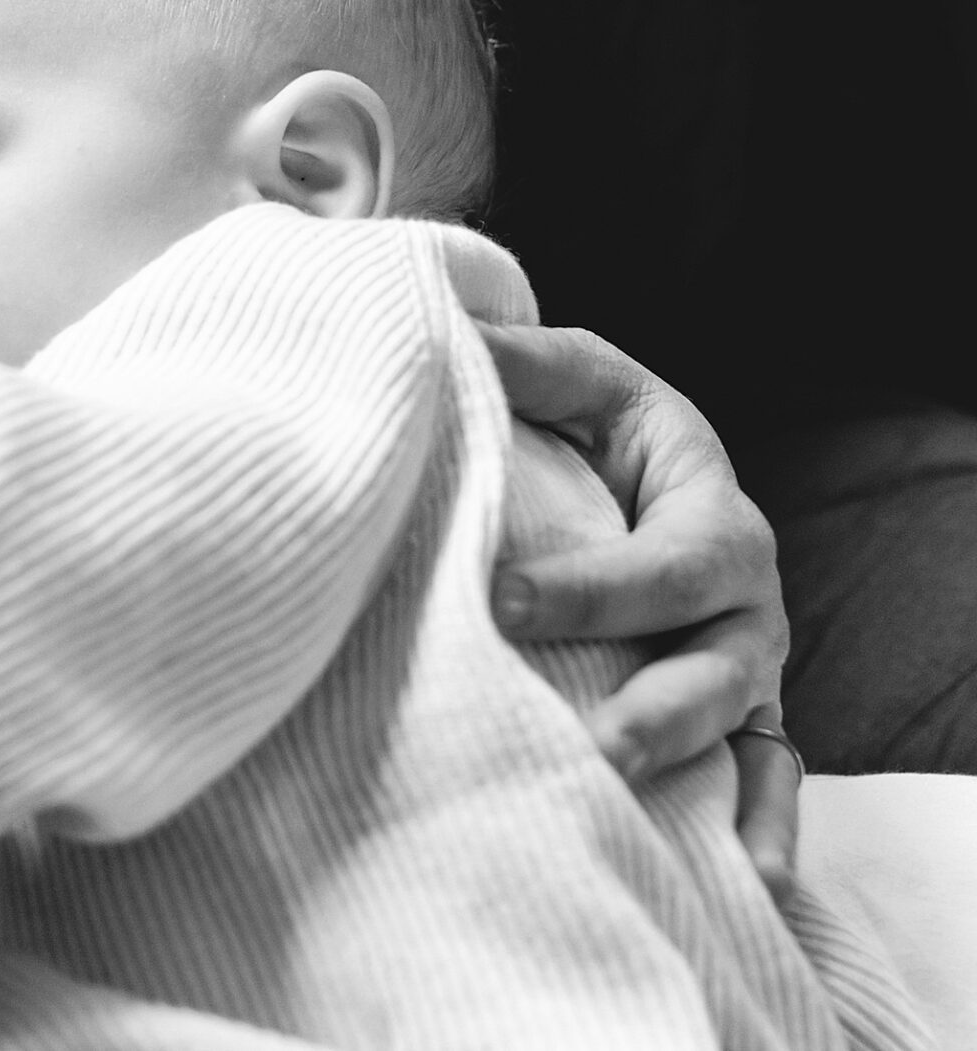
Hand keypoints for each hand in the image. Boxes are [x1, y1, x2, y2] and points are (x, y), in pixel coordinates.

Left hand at [478, 323, 795, 890]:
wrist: (635, 478)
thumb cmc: (599, 428)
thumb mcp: (580, 381)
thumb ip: (523, 361)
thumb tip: (447, 330)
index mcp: (708, 511)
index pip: (667, 560)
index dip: (595, 586)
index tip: (502, 599)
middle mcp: (742, 600)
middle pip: (714, 659)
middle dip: (652, 700)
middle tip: (588, 736)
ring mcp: (745, 667)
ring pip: (736, 727)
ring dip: (686, 768)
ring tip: (622, 797)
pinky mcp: (739, 720)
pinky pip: (766, 779)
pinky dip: (762, 829)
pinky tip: (746, 883)